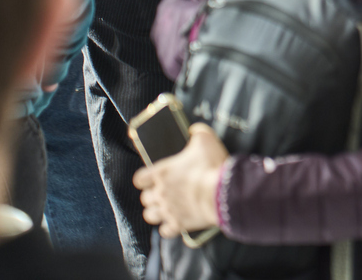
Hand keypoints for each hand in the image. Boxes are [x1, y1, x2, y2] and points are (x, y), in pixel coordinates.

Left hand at [134, 123, 227, 237]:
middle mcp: (160, 193)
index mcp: (161, 173)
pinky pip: (165, 231)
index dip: (145, 178)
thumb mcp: (205, 140)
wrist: (222, 193)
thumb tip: (193, 130)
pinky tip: (177, 221)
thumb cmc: (211, 166)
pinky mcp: (179, 224)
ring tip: (166, 208)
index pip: (139, 179)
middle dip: (152, 195)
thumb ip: (197, 132)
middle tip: (164, 191)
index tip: (152, 177)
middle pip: (145, 199)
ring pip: (150, 215)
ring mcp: (168, 210)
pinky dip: (169, 227)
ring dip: (157, 212)